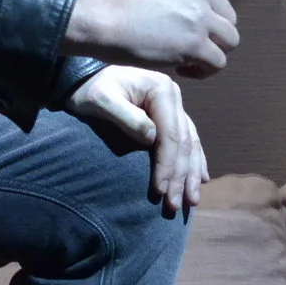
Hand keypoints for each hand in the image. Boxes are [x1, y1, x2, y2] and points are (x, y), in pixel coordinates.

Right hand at [65, 0, 238, 78]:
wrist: (101, 17)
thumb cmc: (118, 3)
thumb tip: (197, 13)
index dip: (211, 15)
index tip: (192, 27)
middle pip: (229, 18)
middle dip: (213, 34)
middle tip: (189, 45)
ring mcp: (200, 15)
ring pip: (230, 40)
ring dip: (213, 52)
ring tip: (189, 59)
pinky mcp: (195, 43)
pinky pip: (218, 62)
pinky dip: (204, 70)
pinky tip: (183, 69)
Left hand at [65, 65, 207, 215]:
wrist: (84, 79)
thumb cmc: (89, 90)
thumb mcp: (101, 100)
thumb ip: (126, 116)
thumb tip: (151, 138)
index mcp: (161, 90)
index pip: (170, 134)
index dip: (167, 165)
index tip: (160, 191)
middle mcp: (173, 96)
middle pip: (184, 142)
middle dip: (181, 176)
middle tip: (175, 205)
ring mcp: (174, 106)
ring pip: (191, 144)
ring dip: (192, 174)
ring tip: (191, 201)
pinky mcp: (169, 116)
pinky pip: (189, 141)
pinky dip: (196, 161)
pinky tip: (202, 178)